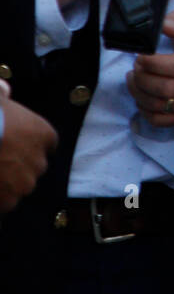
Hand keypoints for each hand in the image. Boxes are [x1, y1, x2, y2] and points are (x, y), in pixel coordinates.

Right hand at [0, 85, 57, 213]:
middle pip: (34, 167)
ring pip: (19, 188)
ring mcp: (25, 183)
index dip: (30, 144)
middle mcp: (40, 160)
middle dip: (18, 166)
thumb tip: (5, 89)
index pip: (48, 144)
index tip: (17, 144)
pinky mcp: (9, 202)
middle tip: (0, 159)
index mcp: (44, 133)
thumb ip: (3, 92)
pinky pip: (5, 204)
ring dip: (7, 185)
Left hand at [125, 6, 173, 127]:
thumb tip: (166, 27)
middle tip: (135, 68)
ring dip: (141, 95)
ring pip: (164, 107)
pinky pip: (165, 121)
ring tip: (134, 79)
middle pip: (169, 90)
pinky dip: (147, 112)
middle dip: (144, 79)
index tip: (141, 57)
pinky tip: (142, 96)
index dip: (155, 64)